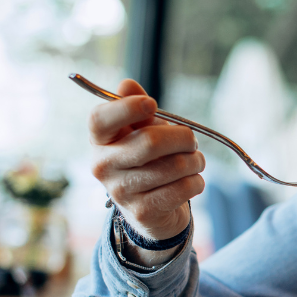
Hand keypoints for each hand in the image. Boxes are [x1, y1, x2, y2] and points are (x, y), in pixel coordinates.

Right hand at [90, 79, 204, 243]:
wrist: (150, 209)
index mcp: (100, 140)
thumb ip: (135, 108)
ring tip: (193, 161)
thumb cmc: (146, 160)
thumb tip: (126, 84)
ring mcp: (121, 192)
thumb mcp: (139, 131)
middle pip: (150, 142)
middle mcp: (103, 166)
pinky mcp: (143, 212)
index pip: (100, 119)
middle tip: (191, 141)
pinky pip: (183, 188)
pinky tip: (190, 181)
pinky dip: (196, 181)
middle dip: (182, 138)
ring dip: (195, 161)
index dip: (126, 107)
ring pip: (174, 166)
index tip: (151, 103)